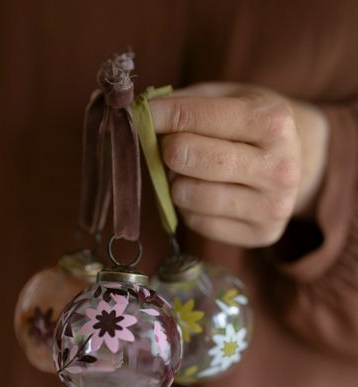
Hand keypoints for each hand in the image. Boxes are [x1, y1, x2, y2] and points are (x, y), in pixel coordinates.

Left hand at [149, 83, 328, 246]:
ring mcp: (273, 206)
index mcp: (273, 121)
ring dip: (176, 184)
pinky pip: (198, 223)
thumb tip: (141, 116)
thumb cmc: (253, 127)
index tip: (141, 115)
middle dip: (168, 152)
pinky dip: (189, 209)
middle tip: (168, 148)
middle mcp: (279, 167)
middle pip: (192, 158)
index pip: (196, 117)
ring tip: (189, 173)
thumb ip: (187, 103)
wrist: (300, 163)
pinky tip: (203, 195)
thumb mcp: (231, 98)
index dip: (159, 115)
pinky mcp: (261, 235)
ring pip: (192, 196)